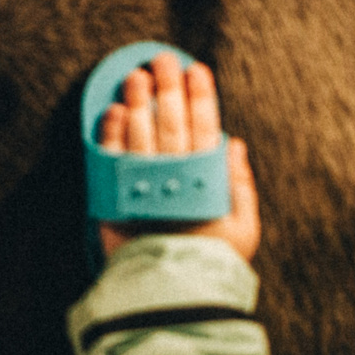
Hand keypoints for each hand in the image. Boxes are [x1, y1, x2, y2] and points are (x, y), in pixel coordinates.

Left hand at [95, 52, 260, 262]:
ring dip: (138, 99)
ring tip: (136, 75)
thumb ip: (239, 183)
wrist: (172, 294)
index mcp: (209, 180)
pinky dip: (112, 131)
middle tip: (163, 59)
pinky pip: (112, 156)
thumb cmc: (213, 262)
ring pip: (140, 131)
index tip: (197, 69)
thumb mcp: (242, 227)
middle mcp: (175, 177)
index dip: (201, 96)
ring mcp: (144, 184)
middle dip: (168, 86)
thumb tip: (233, 143)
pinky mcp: (116, 197)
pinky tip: (114, 110)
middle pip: (171, 121)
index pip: (206, 127)